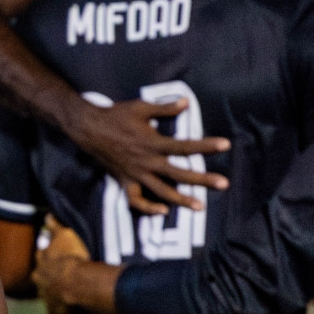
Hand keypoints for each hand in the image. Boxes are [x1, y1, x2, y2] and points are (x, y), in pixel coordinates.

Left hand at [32, 216, 91, 313]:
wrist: (78, 284)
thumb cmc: (72, 257)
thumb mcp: (65, 235)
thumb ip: (54, 225)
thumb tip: (47, 214)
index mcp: (41, 262)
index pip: (42, 257)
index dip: (48, 256)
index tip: (54, 256)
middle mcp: (39, 280)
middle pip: (41, 276)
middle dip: (47, 275)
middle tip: (59, 275)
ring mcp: (45, 297)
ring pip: (47, 294)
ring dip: (54, 292)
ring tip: (66, 292)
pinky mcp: (54, 312)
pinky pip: (56, 311)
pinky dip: (61, 309)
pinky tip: (68, 309)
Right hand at [65, 97, 228, 215]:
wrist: (88, 128)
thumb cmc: (115, 115)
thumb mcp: (140, 108)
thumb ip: (165, 108)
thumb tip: (186, 102)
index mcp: (153, 143)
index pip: (185, 146)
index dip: (207, 146)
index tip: (226, 145)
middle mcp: (147, 161)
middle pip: (179, 174)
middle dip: (202, 180)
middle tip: (223, 184)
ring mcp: (136, 173)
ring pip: (161, 191)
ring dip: (181, 200)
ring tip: (199, 206)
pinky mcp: (124, 181)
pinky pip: (136, 200)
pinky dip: (148, 208)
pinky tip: (162, 211)